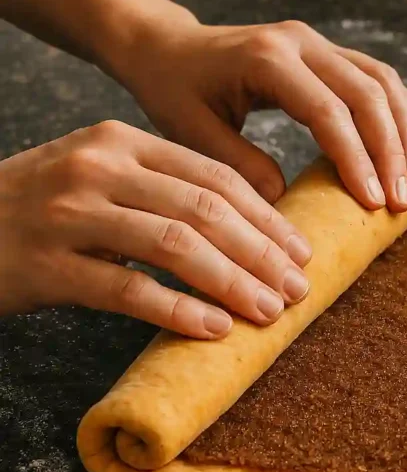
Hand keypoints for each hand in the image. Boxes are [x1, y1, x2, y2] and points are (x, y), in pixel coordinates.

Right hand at [0, 121, 313, 337]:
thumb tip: (246, 233)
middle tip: (298, 288)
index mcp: (120, 141)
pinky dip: (178, 310)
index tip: (301, 250)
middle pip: (204, 209)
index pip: (213, 175)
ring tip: (269, 311)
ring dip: (232, 282)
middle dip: (261, 252)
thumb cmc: (39, 209)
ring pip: (174, 246)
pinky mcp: (48, 265)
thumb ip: (160, 190)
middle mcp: (98, 168)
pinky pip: (127, 289)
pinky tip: (214, 329)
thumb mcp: (98, 178)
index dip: (265, 216)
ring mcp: (70, 214)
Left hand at [119, 16, 406, 212]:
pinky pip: (375, 75)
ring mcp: (315, 40)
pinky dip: (401, 107)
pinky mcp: (323, 49)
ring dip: (404, 129)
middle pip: (366, 93)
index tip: (374, 201)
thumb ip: (238, 164)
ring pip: (380, 80)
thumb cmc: (173, 90)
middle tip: (402, 199)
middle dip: (390, 149)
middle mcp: (298, 40)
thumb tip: (286, 202)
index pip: (328, 111)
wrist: (166, 47)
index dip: (356, 158)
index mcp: (266, 58)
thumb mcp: (190, 131)